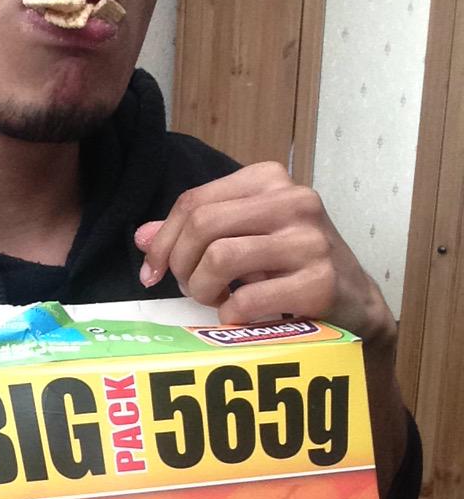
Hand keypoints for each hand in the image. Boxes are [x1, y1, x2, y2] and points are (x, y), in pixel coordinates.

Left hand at [135, 162, 395, 347]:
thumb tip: (142, 237)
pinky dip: (231, 315)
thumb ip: (195, 233)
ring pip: (220, 258)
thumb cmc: (293, 269)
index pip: (194, 202)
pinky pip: (247, 300)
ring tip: (216, 302)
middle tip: (189, 289)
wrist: (357, 304)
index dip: (162, 242)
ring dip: (203, 291)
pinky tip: (241, 317)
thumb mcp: (246, 238)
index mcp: (269, 181)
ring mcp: (309, 242)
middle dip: (181, 265)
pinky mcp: (319, 283)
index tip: (154, 273)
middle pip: (202, 225)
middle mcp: (293, 202)